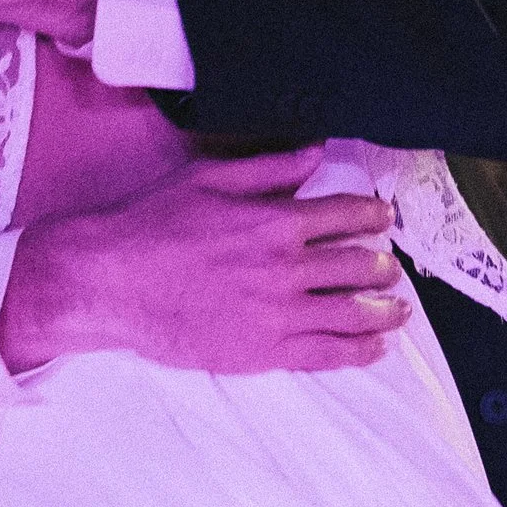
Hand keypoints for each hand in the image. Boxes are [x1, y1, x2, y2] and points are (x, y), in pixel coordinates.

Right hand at [0, 148, 410, 375]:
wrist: (109, 282)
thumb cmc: (150, 225)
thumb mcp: (207, 179)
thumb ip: (268, 168)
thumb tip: (315, 153)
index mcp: (276, 221)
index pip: (347, 214)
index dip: (374, 214)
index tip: (383, 218)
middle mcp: (286, 269)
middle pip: (359, 265)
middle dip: (383, 264)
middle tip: (390, 266)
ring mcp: (278, 315)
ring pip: (353, 312)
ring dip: (385, 309)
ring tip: (397, 309)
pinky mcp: (264, 353)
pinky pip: (328, 354)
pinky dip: (359, 350)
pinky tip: (375, 348)